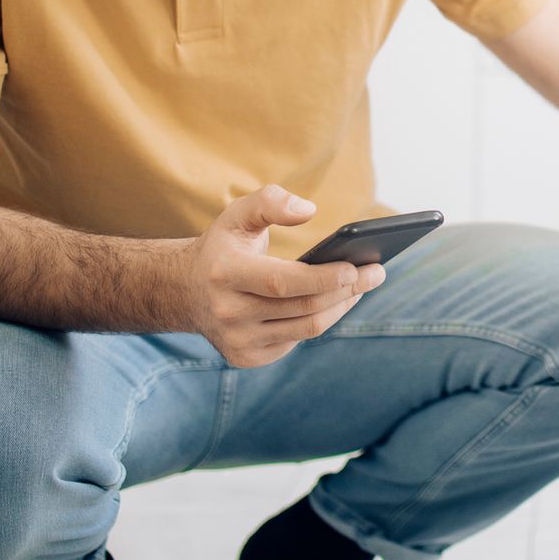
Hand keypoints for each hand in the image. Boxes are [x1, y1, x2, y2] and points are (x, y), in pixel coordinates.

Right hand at [178, 185, 385, 367]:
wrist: (181, 290)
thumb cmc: (222, 247)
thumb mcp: (238, 214)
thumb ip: (271, 201)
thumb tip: (309, 210)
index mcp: (224, 273)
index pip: (284, 282)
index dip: (325, 278)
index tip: (359, 267)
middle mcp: (227, 312)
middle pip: (304, 307)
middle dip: (348, 290)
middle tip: (377, 272)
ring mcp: (236, 340)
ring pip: (307, 328)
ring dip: (341, 307)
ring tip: (363, 286)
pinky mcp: (246, 358)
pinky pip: (297, 340)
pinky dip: (321, 320)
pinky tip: (337, 302)